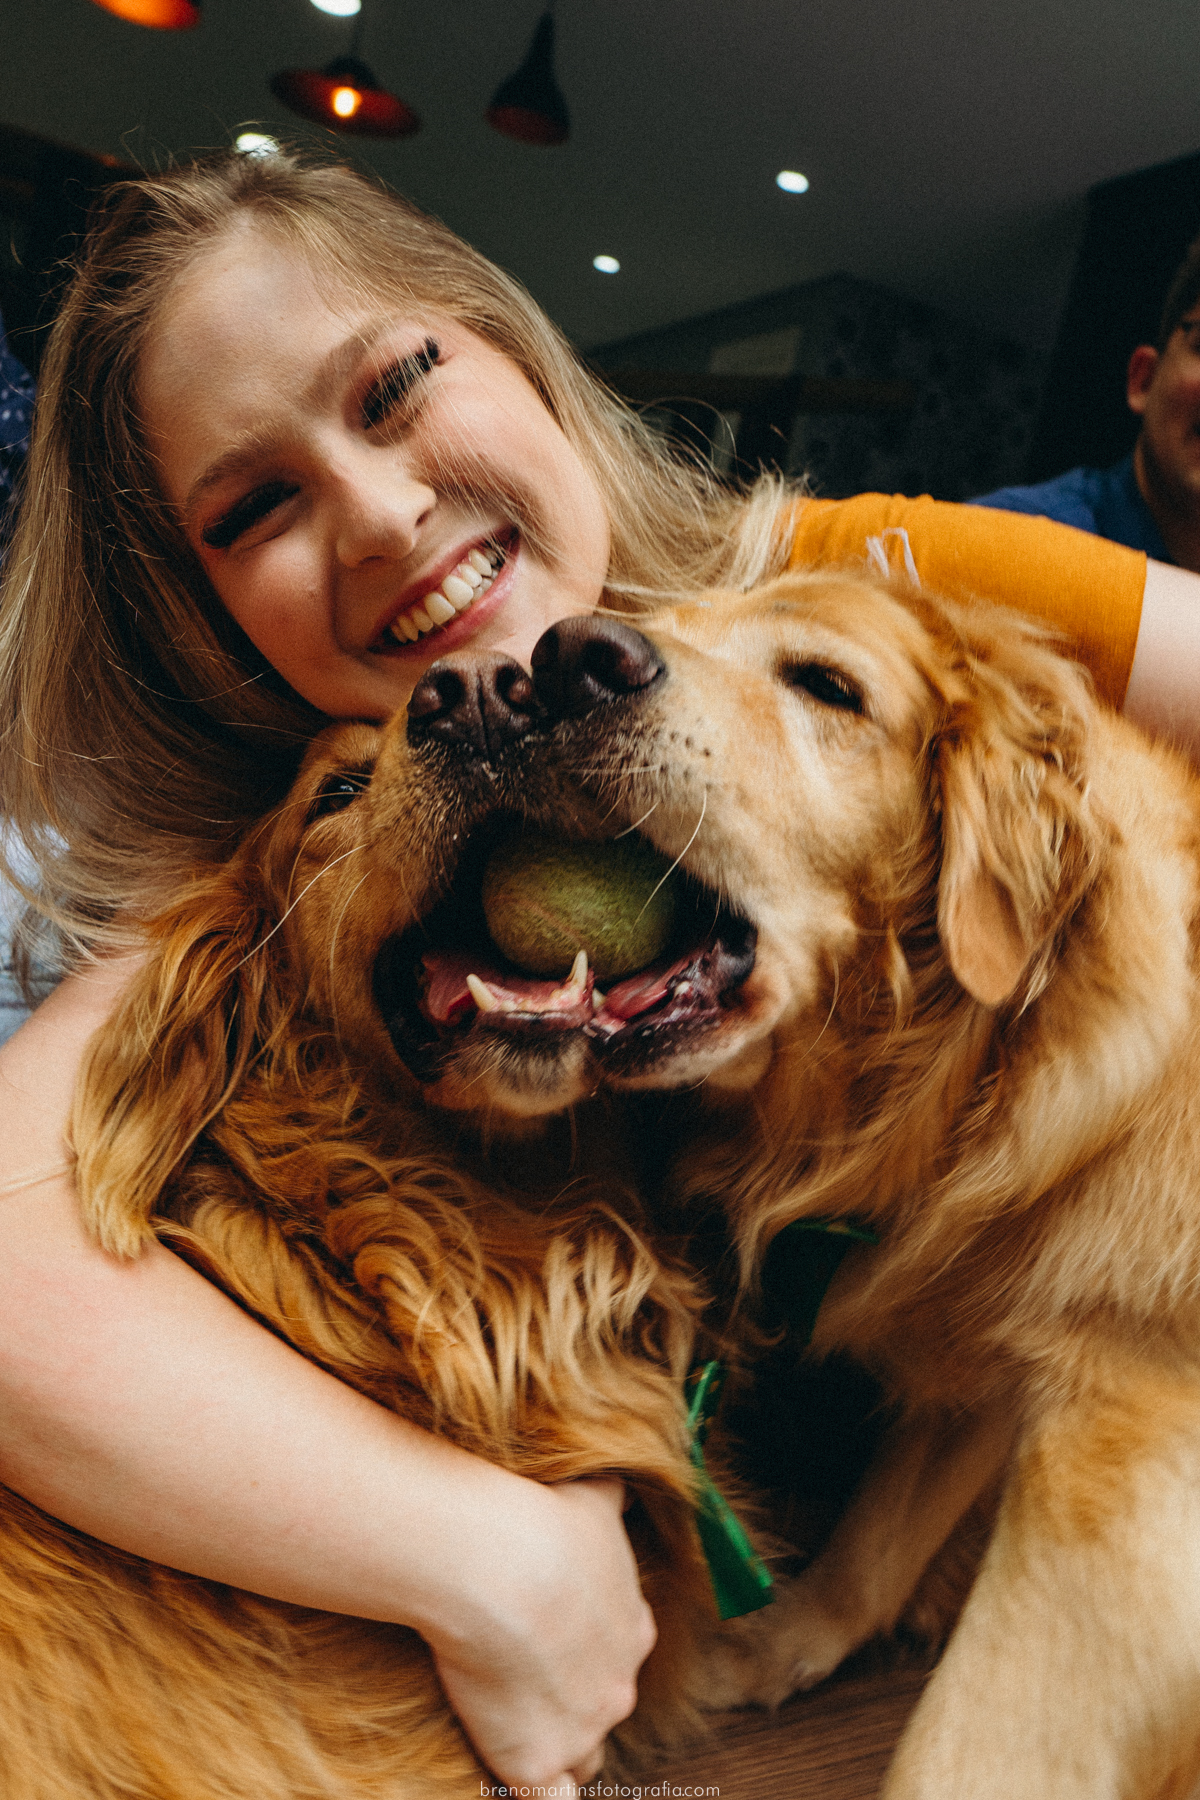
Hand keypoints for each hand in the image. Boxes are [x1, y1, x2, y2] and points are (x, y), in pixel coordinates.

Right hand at [427, 1478, 655, 1789]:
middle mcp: (619, 1684)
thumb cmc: (544, 1521)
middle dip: (576, 1699)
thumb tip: (620, 1485)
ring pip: (582, 1757)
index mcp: (632, 1627)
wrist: (504, 1564)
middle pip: (604, 1707)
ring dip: (559, 1747)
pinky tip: (520, 1785)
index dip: (591, 1651)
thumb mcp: (594, 1497)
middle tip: (529, 1677)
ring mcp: (582, 1728)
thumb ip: (610, 1500)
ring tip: (521, 1730)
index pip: (622, 1653)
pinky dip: (542, 1798)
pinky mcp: (536, 1762)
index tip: (556, 1636)